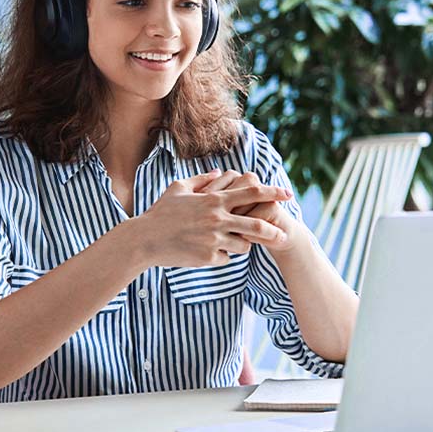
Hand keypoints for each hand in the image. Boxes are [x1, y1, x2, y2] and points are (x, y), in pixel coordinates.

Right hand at [133, 171, 292, 267]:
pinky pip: (226, 259)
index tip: (287, 194)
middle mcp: (217, 219)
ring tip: (231, 244)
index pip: (251, 193)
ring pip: (244, 246)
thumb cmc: (161, 213)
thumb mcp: (178, 188)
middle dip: (273, 229)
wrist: (145, 240)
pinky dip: (221, 257)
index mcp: (213, 200)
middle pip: (257, 224)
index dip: (272, 192)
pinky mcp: (209, 258)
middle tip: (283, 233)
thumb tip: (219, 172)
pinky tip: (206, 253)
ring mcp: (214, 240)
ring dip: (242, 245)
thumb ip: (201, 180)